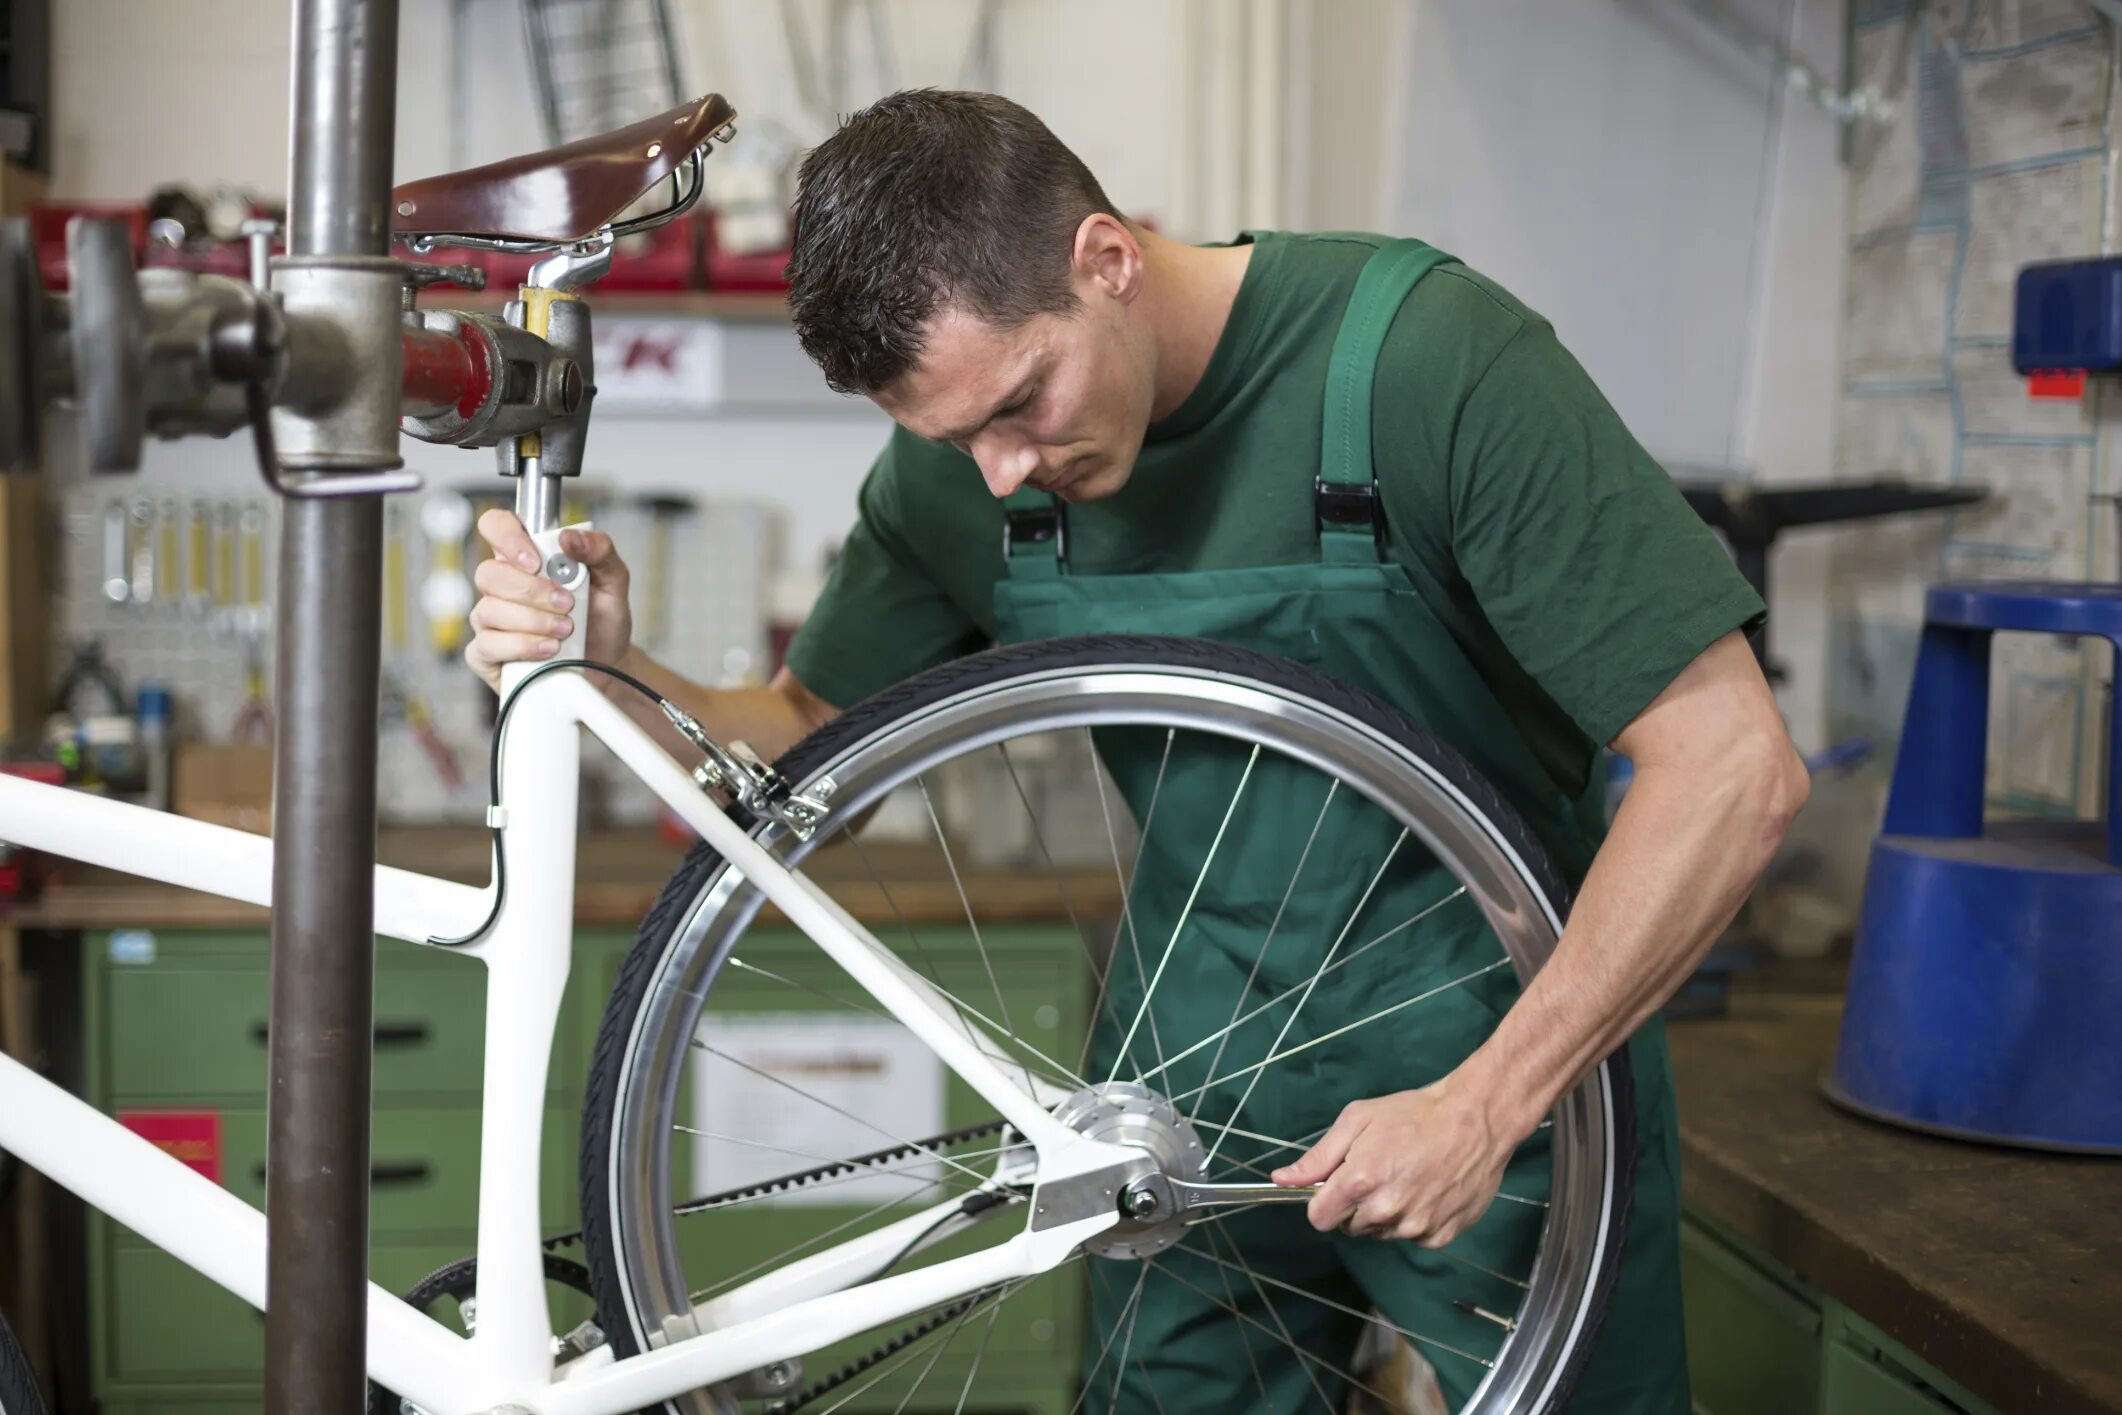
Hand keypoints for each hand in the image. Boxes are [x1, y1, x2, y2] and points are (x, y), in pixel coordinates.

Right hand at [465, 508, 633, 690]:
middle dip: (532, 591)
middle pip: (489, 573)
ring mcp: (489, 619)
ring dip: (533, 621)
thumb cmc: (601, 619)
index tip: (536, 562)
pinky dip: (521, 646)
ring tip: (565, 630)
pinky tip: (548, 649)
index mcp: (525, 557)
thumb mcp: (614, 580)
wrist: (607, 663)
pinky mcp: (486, 654)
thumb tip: (569, 537)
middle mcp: (500, 585)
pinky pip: (487, 645)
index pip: (495, 526)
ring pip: (489, 610)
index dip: (507, 537)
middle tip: (567, 604)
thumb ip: (600, 551)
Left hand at [1271, 1079, 1511, 1245]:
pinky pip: (1413, 1237)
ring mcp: (1415, 1227)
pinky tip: (1427, 1191)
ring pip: (1381, 1233)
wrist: (1475, 1119)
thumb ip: (1318, 1157)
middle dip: (1356, 1204)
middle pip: (1350, 1227)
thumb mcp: (1358, 1120)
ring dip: (1385, 1213)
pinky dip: (1415, 1220)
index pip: (1319, 1218)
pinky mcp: (1441, 1236)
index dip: (1324, 1202)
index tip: (1338, 1186)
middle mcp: (1386, 1211)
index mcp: (1359, 1182)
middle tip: (1380, 1172)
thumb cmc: (1413, 1114)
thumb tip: (1281, 1180)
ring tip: (1407, 1178)